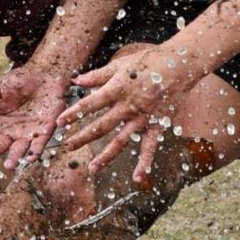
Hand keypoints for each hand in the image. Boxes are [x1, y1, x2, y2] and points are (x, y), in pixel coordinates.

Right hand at [0, 64, 70, 168]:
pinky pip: (39, 144)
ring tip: (9, 165)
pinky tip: (30, 158)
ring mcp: (26, 134)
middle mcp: (9, 133)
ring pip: (19, 150)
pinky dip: (35, 151)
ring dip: (14, 158)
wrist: (42, 74)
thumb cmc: (15, 82)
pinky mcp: (44, 131)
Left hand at [56, 45, 203, 179]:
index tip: (59, 123)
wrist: (179, 65)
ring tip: (92, 168)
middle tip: (68, 147)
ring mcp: (142, 119)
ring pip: (121, 141)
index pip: (90, 105)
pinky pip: (149, 147)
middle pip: (101, 126)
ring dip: (105, 156)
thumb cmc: (149, 62)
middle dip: (82, 137)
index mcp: (117, 90)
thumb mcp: (120, 64)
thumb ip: (98, 75)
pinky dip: (144, 163)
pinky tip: (137, 178)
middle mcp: (128, 107)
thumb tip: (76, 81)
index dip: (73, 114)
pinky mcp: (156, 125)